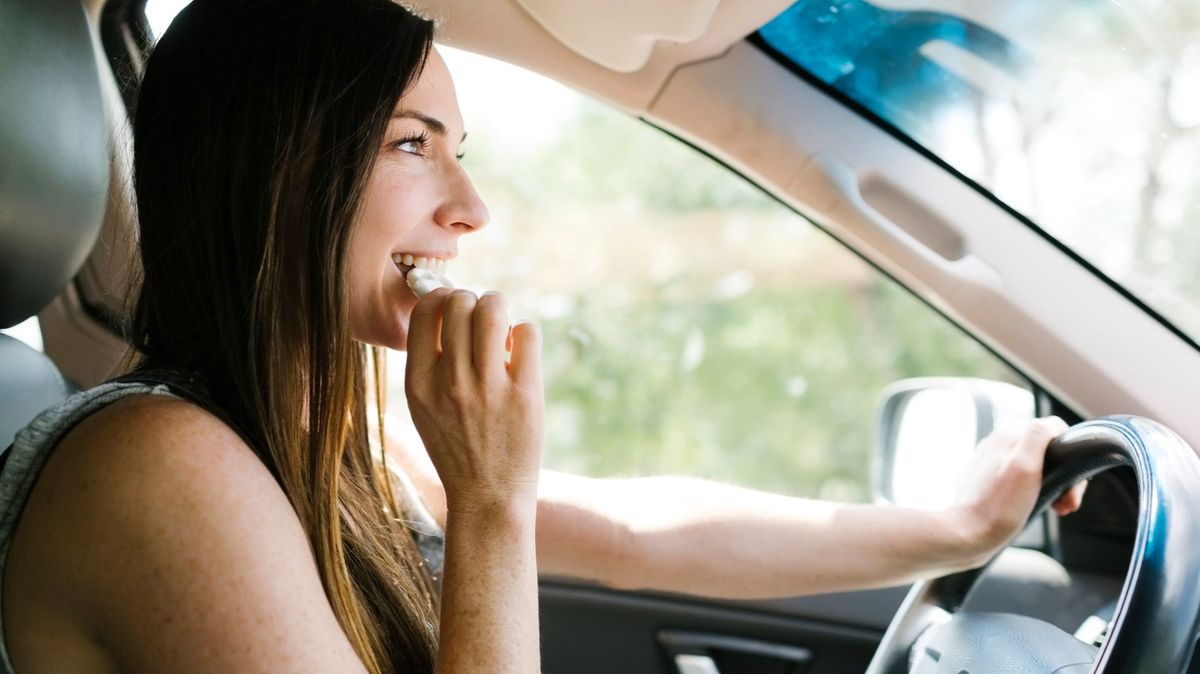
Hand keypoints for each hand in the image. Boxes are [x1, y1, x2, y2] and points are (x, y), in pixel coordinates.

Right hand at [404, 288, 543, 515]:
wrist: (488, 497)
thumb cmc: (458, 449)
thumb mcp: (424, 409)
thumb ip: (430, 364)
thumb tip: (449, 309)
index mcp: (419, 384)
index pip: (426, 312)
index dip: (442, 297)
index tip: (454, 306)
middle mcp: (451, 382)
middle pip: (461, 303)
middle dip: (474, 300)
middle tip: (482, 317)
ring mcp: (488, 388)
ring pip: (494, 310)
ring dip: (500, 307)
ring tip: (502, 326)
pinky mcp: (525, 394)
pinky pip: (527, 333)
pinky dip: (524, 332)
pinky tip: (519, 351)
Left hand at [949, 416, 1087, 561]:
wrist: (966, 536)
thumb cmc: (999, 507)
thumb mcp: (1025, 466)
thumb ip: (1038, 436)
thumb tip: (1054, 425)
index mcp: (1007, 434)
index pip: (1055, 431)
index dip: (1071, 457)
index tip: (1071, 487)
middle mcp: (997, 443)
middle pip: (1047, 450)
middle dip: (1064, 475)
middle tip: (1066, 504)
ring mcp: (992, 462)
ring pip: (1036, 466)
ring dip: (1053, 486)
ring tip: (1056, 508)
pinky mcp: (988, 481)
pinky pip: (1021, 479)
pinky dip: (1035, 492)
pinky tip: (1037, 508)